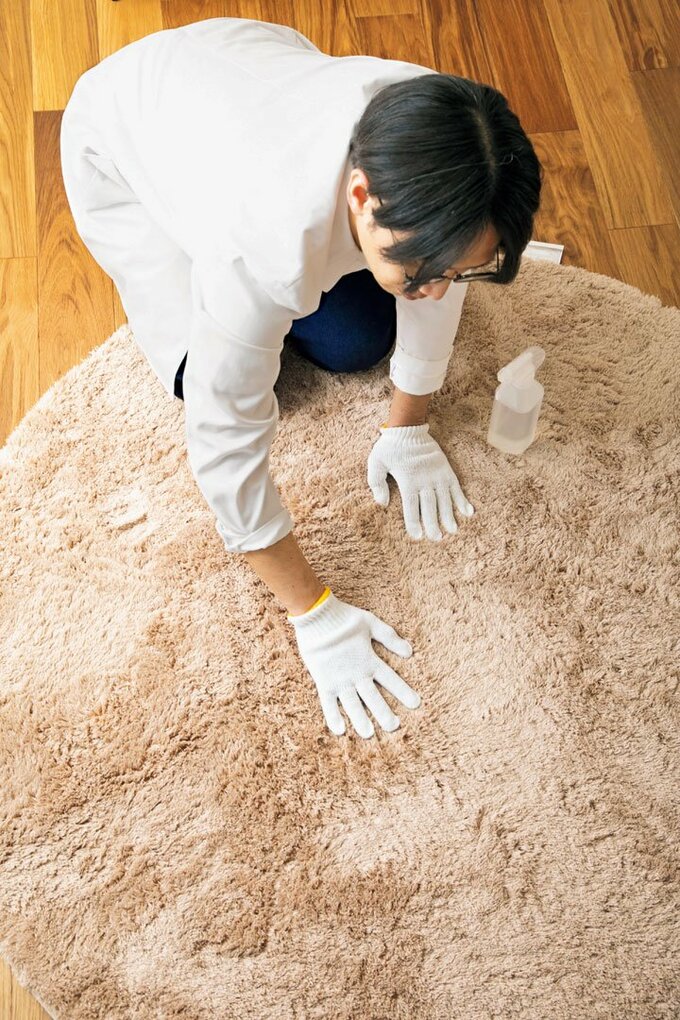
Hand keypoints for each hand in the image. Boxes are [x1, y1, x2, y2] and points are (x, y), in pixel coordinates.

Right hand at [287, 590, 419, 738]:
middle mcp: (356, 674)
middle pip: (373, 698)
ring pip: (352, 705)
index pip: (391, 679)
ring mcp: (339, 679)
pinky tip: (340, 730)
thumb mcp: (371, 623)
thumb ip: (390, 637)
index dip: (404, 692)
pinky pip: (328, 703)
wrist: (317, 616)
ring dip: (361, 720)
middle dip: (384, 713)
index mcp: (369, 660)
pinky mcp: (323, 681)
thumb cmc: (345, 617)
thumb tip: (410, 651)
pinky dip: (333, 716)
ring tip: (369, 734)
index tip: (416, 704)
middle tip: (394, 727)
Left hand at [367, 423, 474, 540]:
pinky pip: (456, 487)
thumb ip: (376, 482)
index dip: (414, 522)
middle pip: (429, 506)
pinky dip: (462, 500)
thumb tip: (381, 504)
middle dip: (433, 524)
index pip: (411, 506)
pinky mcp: (446, 470)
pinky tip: (468, 513)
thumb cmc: (390, 447)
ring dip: (449, 516)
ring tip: (452, 531)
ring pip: (444, 499)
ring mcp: (437, 475)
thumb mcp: (376, 462)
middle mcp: (424, 480)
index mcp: (407, 480)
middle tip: (436, 538)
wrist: (408, 428)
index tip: (417, 536)